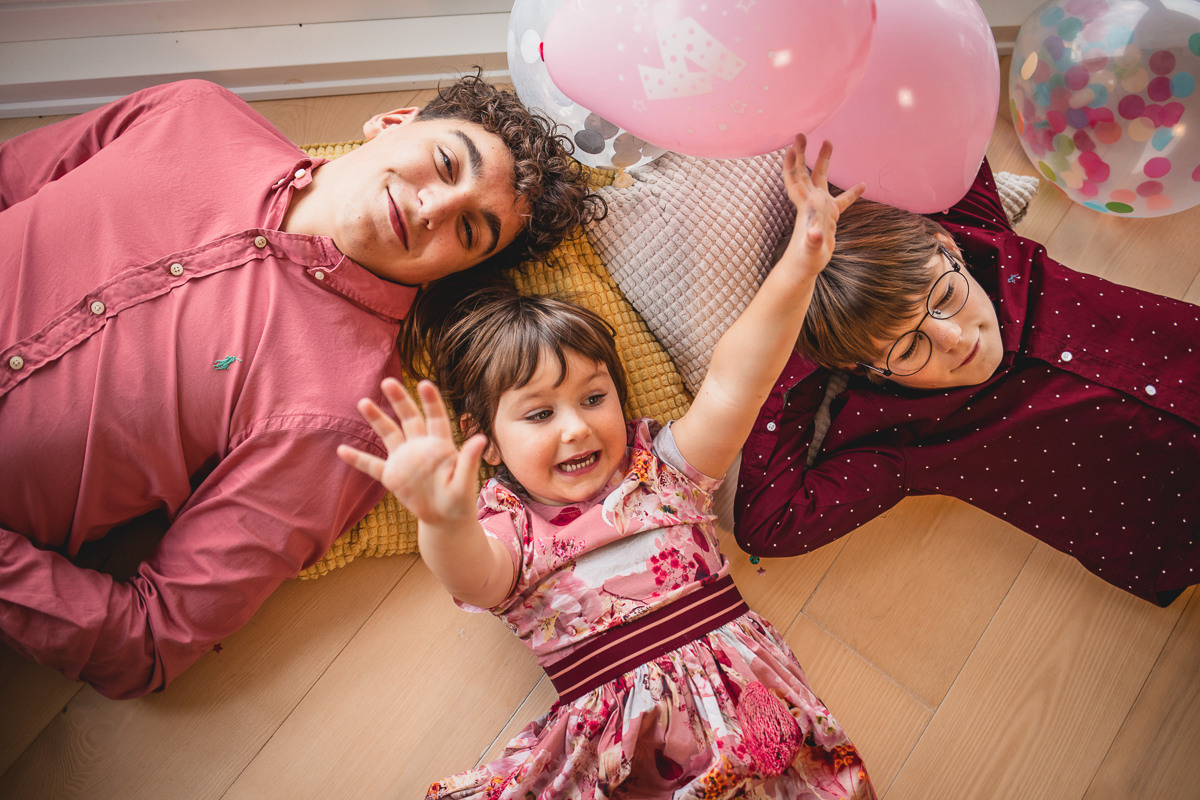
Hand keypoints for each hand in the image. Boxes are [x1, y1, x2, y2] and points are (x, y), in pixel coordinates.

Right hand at [337, 378, 485, 527]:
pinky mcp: (392, 476)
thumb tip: (481, 438)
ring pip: (388, 433)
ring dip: (377, 418)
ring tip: (363, 402)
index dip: (430, 401)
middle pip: (409, 418)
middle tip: (388, 381)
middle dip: (399, 400)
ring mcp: (404, 459)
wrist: (445, 518)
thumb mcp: (465, 482)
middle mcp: (420, 446)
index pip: (436, 417)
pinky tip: (341, 449)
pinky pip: (372, 465)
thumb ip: (469, 461)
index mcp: (440, 445)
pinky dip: (358, 459)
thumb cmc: (460, 500)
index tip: (424, 383)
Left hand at [778, 134, 864, 273]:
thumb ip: (813, 240)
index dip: (794, 163)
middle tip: (802, 133)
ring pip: (821, 180)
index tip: (792, 145)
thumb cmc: (805, 259)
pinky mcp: (829, 217)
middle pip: (806, 173)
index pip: (797, 180)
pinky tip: (862, 184)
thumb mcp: (811, 250)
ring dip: (823, 161)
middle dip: (804, 153)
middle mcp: (811, 202)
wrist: (804, 268)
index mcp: (806, 206)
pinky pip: (841, 201)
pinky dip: (851, 193)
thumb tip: (814, 232)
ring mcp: (820, 208)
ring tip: (829, 141)